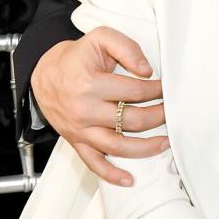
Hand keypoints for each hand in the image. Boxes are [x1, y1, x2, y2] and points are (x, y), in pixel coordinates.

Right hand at [31, 26, 167, 185]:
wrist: (45, 74)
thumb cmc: (77, 56)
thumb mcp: (101, 38)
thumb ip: (127, 48)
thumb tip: (146, 71)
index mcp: (90, 84)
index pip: (135, 91)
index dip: (157, 90)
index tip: (168, 88)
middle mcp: (84, 110)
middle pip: (130, 120)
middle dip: (158, 116)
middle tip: (173, 112)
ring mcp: (80, 129)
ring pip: (116, 145)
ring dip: (144, 147)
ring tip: (165, 143)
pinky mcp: (76, 141)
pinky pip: (93, 163)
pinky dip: (111, 174)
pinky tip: (129, 179)